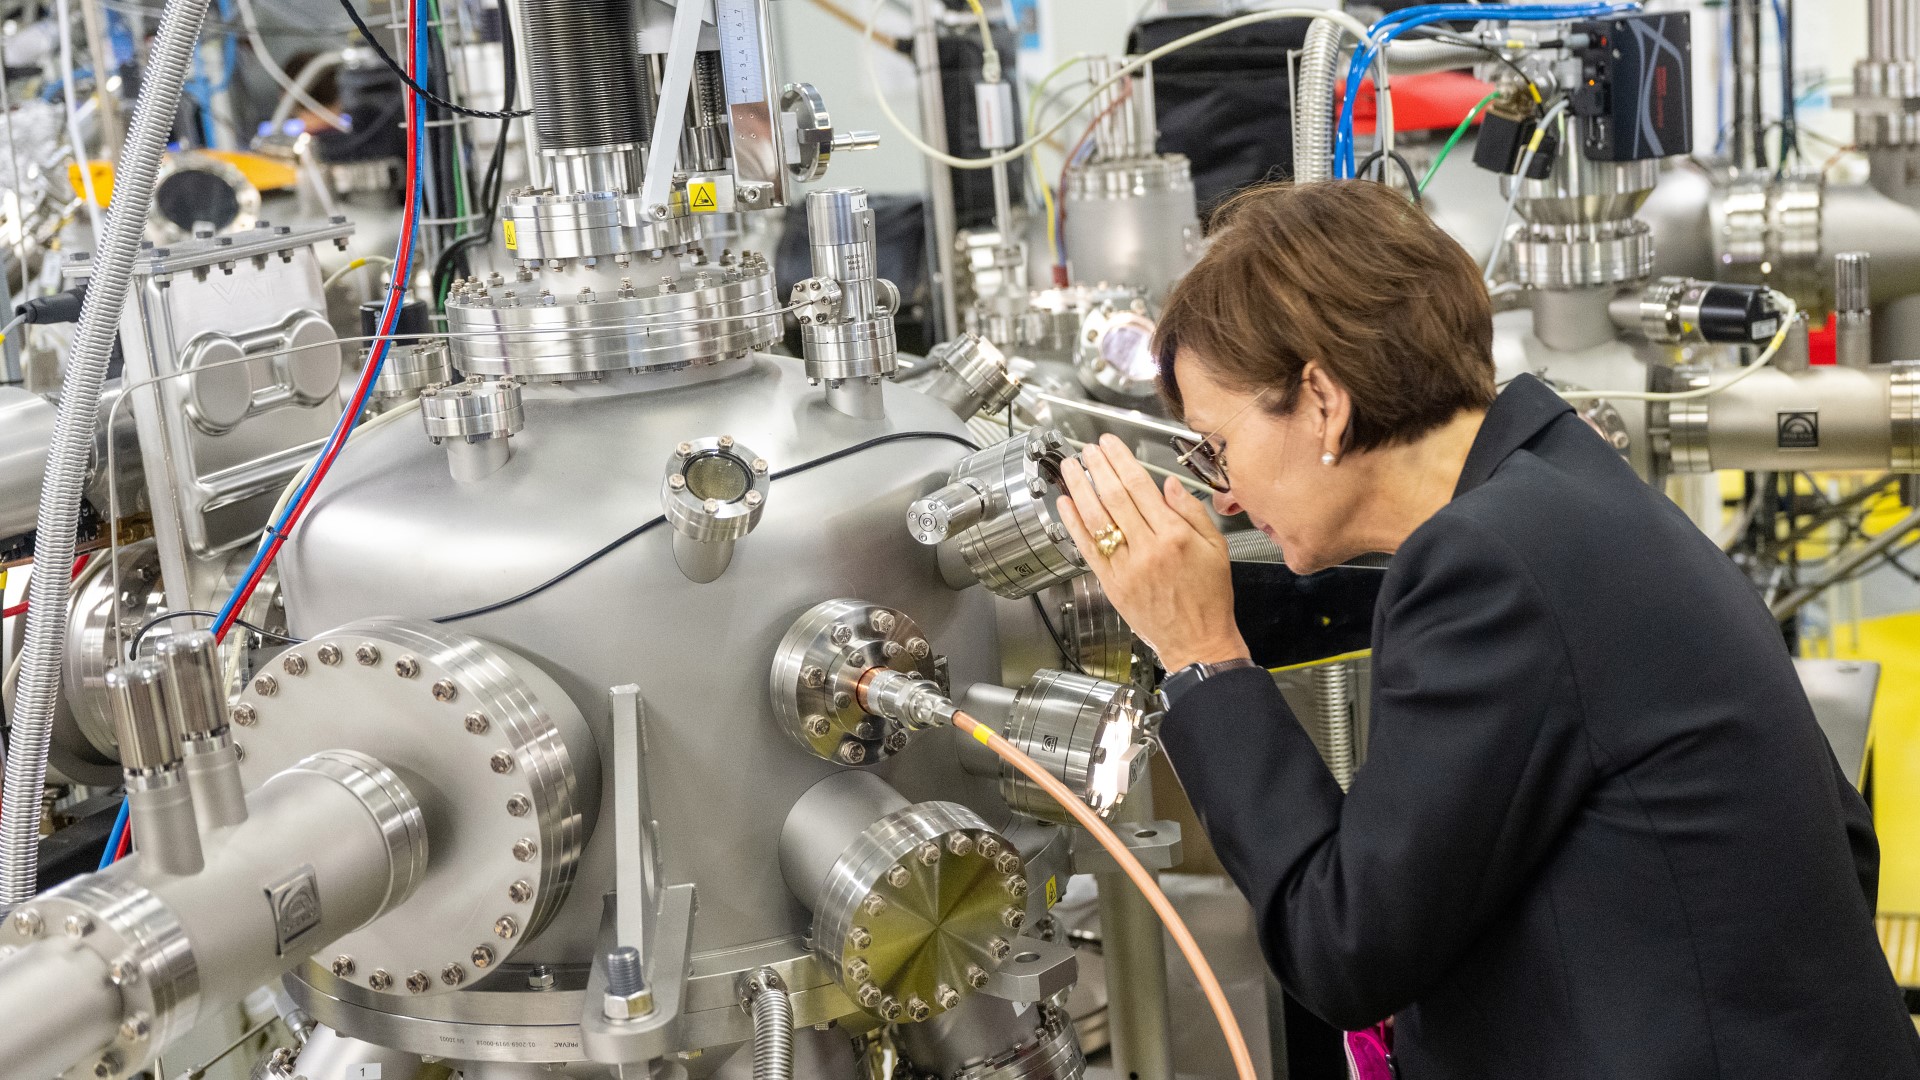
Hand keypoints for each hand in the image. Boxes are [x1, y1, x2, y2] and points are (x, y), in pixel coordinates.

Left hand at [1055, 434, 1250, 672]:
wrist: (1198, 641)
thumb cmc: (1209, 597)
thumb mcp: (1216, 548)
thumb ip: (1192, 512)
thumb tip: (1168, 484)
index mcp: (1175, 536)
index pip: (1140, 487)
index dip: (1121, 461)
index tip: (1110, 444)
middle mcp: (1147, 549)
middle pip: (1114, 497)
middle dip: (1098, 468)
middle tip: (1087, 449)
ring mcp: (1125, 567)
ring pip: (1096, 519)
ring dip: (1080, 489)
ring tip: (1071, 467)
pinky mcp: (1111, 583)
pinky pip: (1087, 548)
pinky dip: (1074, 524)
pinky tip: (1065, 504)